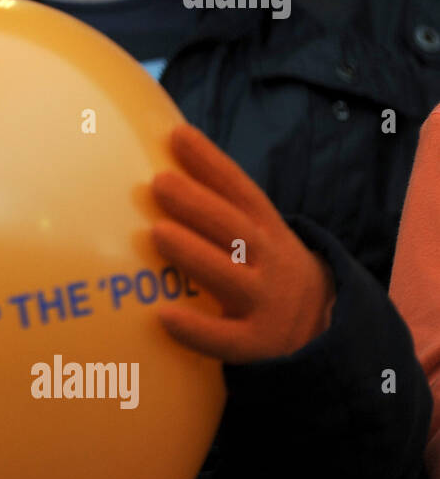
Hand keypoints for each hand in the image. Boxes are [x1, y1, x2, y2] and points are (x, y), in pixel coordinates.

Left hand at [149, 124, 336, 364]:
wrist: (321, 333)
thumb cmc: (264, 272)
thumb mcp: (258, 236)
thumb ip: (220, 207)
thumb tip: (161, 168)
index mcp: (267, 230)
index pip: (240, 190)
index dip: (211, 162)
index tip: (178, 135)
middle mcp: (270, 262)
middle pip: (235, 228)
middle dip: (198, 203)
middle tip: (159, 182)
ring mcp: (265, 303)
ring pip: (230, 277)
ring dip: (195, 254)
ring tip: (158, 232)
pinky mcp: (256, 343)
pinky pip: (226, 339)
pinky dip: (197, 329)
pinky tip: (164, 316)